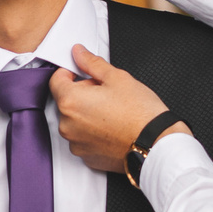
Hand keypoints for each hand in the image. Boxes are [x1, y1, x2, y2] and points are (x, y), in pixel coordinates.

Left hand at [49, 44, 178, 174]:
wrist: (156, 145)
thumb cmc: (140, 114)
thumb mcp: (117, 78)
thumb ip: (92, 63)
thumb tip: (79, 53)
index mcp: (70, 102)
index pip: (56, 80)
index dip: (71, 72)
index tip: (84, 73)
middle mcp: (67, 126)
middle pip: (66, 102)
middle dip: (82, 94)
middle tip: (107, 93)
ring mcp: (76, 144)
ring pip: (75, 121)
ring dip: (87, 114)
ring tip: (112, 113)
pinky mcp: (87, 158)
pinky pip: (84, 139)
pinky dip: (93, 133)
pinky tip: (112, 128)